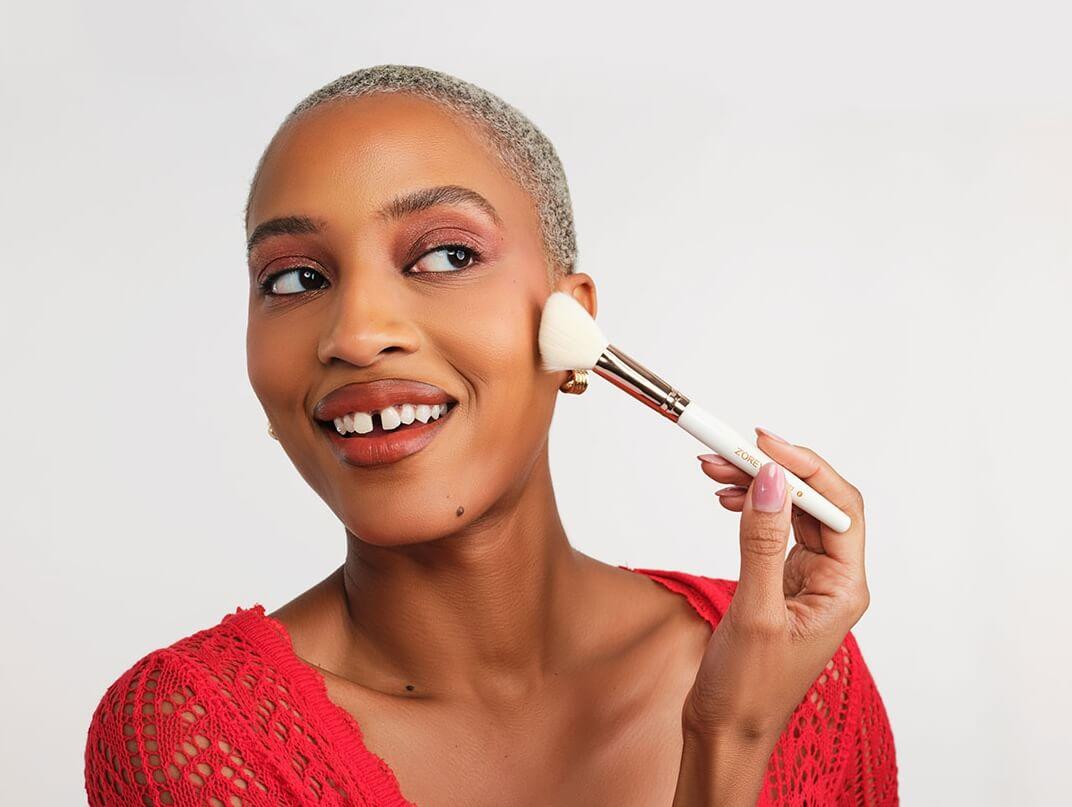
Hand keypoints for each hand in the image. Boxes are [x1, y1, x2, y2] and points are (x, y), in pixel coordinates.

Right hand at [673, 428, 868, 802]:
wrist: (725, 729)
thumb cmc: (748, 689)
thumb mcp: (755, 613)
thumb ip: (762, 543)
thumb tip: (771, 480)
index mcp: (843, 588)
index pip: (838, 507)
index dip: (804, 468)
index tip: (762, 444)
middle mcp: (831, 579)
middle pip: (812, 502)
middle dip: (771, 471)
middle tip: (725, 451)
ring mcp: (804, 579)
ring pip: (788, 511)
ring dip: (754, 486)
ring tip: (713, 470)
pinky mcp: (778, 582)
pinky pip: (770, 530)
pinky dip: (747, 508)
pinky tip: (725, 500)